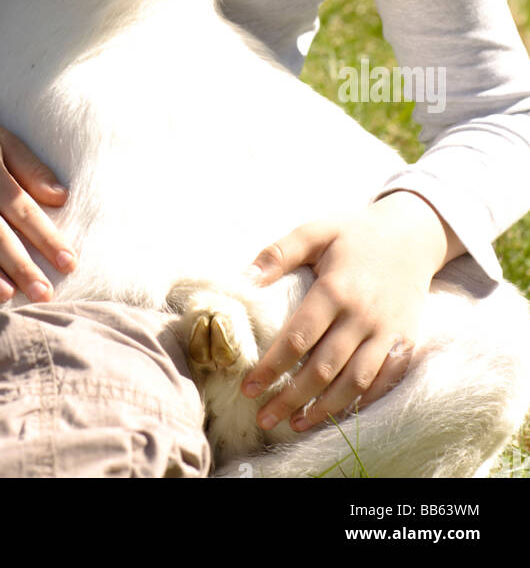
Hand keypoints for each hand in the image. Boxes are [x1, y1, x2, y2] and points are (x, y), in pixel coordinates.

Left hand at [240, 193, 458, 433]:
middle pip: (323, 369)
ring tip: (295, 424)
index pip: (298, 339)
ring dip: (324, 409)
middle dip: (291, 398)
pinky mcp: (406, 342)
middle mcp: (363, 316)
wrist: (411, 235)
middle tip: (264, 418)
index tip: (249, 388)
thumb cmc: (354, 234)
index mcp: (336, 289)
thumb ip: (278, 253)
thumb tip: (244, 280)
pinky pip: (384, 381)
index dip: (271, 367)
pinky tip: (338, 414)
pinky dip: (362, 403)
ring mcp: (388, 332)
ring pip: (354, 382)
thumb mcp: (315, 231)